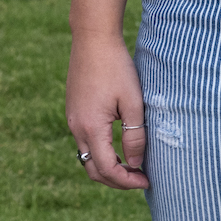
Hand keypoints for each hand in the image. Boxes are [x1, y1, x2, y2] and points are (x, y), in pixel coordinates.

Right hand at [66, 33, 148, 189]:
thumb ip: (135, 137)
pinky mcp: (73, 110)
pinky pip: (84, 141)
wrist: (92, 40)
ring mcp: (72, 118)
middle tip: (140, 179)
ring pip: (86, 155)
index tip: (147, 180)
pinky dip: (100, 152)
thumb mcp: (133, 104)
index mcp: (91, 127)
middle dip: (116, 180)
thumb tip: (135, 164)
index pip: (106, 168)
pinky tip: (117, 145)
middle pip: (92, 168)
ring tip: (131, 165)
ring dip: (107, 166)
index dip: (128, 181)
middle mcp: (76, 126)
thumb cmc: (116, 68)